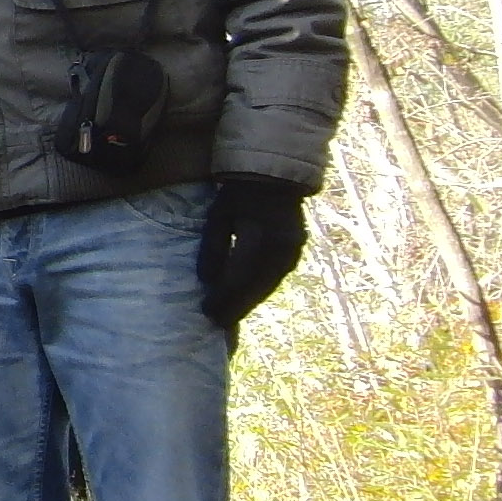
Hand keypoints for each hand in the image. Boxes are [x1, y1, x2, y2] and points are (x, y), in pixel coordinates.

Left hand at [197, 175, 309, 326]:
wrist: (274, 179)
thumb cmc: (239, 195)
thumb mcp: (219, 216)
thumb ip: (214, 248)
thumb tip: (207, 281)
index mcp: (258, 237)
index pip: (238, 277)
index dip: (223, 297)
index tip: (206, 311)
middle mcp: (279, 248)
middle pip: (255, 287)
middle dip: (235, 306)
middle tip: (217, 321)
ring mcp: (291, 251)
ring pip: (267, 285)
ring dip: (248, 302)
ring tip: (230, 315)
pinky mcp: (296, 252)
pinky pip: (276, 278)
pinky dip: (260, 290)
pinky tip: (248, 298)